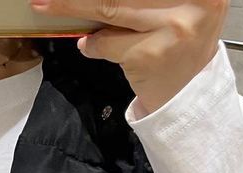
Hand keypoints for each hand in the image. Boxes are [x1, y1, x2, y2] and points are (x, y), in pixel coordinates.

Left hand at [30, 0, 228, 113]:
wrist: (189, 93)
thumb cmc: (180, 42)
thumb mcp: (179, 6)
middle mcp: (193, 1)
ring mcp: (171, 29)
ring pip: (111, 8)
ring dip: (72, 7)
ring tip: (49, 5)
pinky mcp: (148, 55)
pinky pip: (107, 42)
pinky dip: (92, 44)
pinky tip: (90, 46)